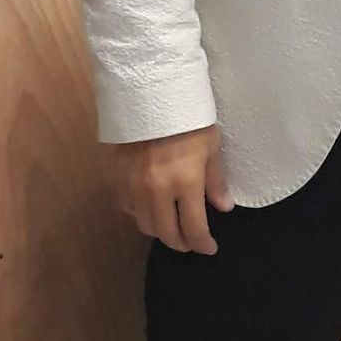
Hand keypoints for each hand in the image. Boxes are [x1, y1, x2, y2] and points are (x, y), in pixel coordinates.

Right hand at [107, 123, 233, 253]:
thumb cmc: (187, 117)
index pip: (193, 229)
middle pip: (166, 233)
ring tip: (171, 225)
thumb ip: (216, 181)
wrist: (149, 93)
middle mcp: (157, 191)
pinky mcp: (117, 177)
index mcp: (185, 183)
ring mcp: (133, 186)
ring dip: (160, 230)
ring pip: (144, 224)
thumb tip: (224, 208)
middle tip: (190, 242)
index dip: (202, 244)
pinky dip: (139, 213)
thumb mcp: (211, 146)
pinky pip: (126, 207)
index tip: (209, 247)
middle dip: (181, 243)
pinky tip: (149, 206)